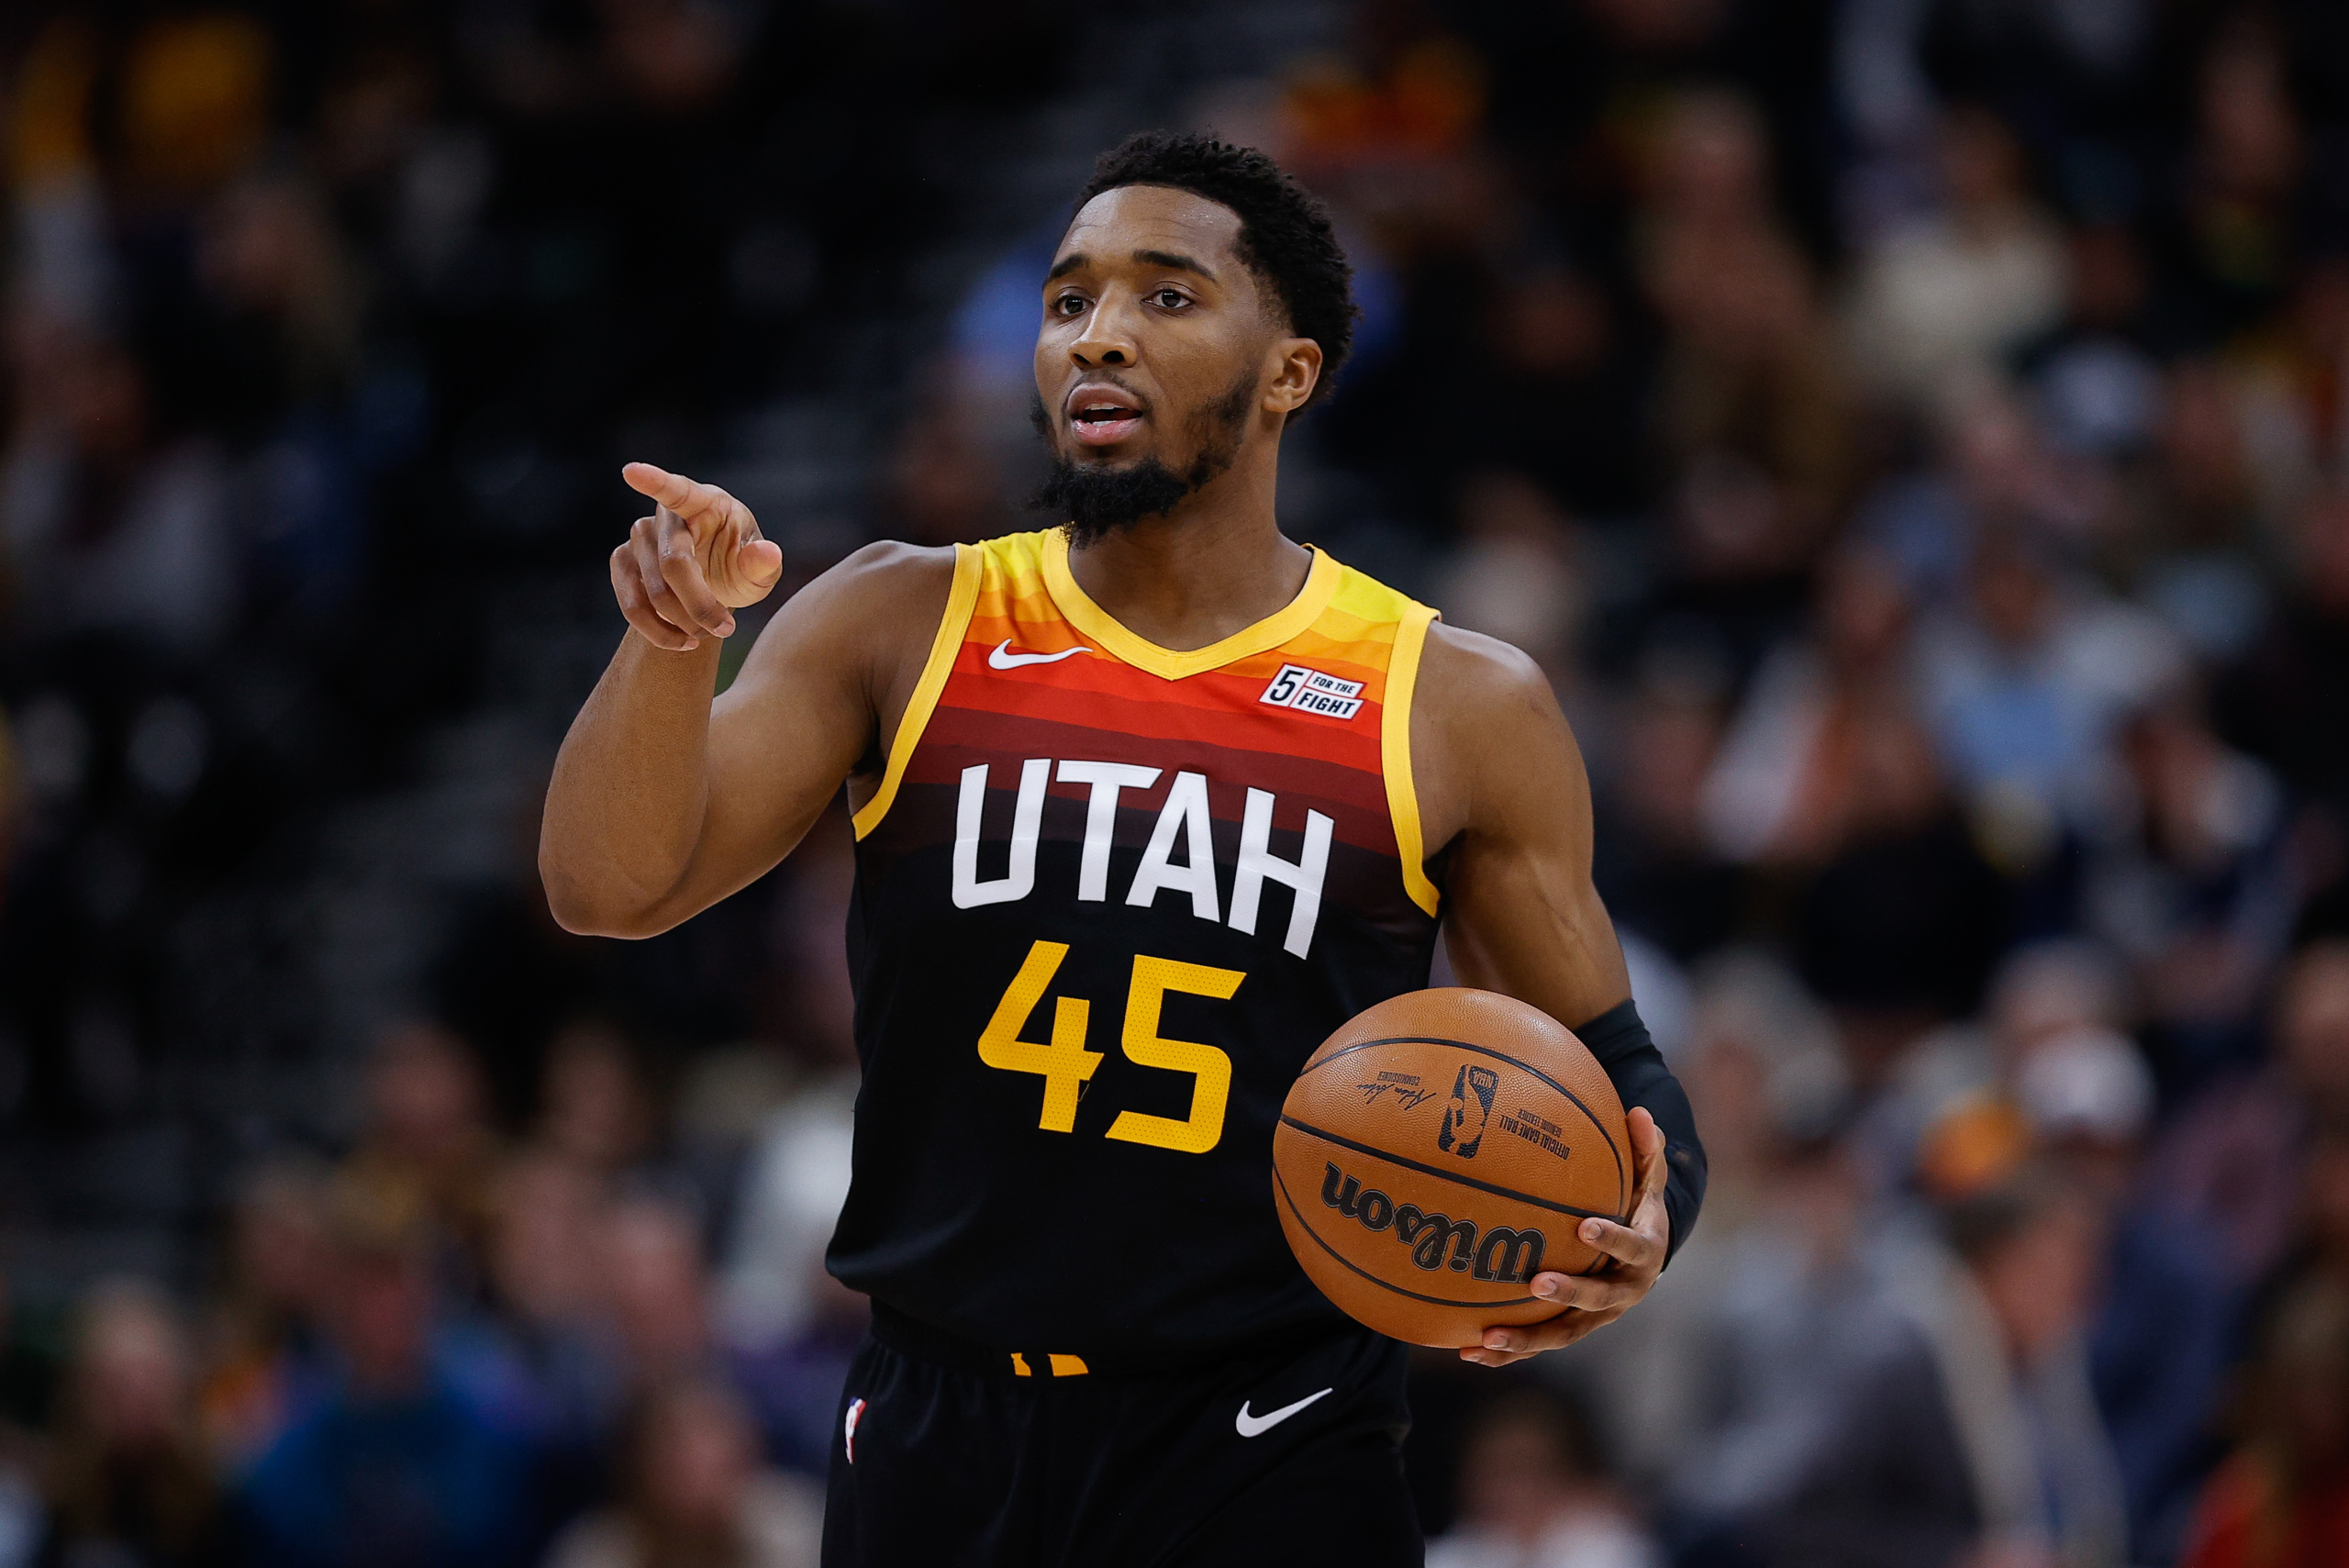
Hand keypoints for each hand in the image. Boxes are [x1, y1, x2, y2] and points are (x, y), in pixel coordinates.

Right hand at [612, 462, 784, 650]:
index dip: (654, 481)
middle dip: (701, 606)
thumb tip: (766, 555)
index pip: (677, 490)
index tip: (631, 471)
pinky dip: (658, 633)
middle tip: (726, 629)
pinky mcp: (622, 563)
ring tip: (707, 634)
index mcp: (703, 502)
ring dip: (683, 623)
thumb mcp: (761, 569)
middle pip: (674, 565)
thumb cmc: (741, 567)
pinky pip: (632, 606)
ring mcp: (638, 538)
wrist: (716, 583)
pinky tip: (682, 641)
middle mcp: (664, 516)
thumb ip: (764, 563)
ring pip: (653, 593)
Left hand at [1462, 1106, 1669, 1366]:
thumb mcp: (1647, 1178)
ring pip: (1562, 1333)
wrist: (1644, 1257)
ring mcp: (1596, 1317)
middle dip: (1567, 1293)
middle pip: (1596, 1300)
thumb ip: (1643, 1149)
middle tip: (1536, 1282)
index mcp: (1643, 1254)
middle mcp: (1622, 1292)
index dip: (1610, 1240)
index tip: (1583, 1226)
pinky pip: (1539, 1343)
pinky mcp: (1572, 1328)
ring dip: (1526, 1339)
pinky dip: (1508, 1351)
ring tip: (1486, 1336)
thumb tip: (1638, 1112)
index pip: (1630, 1247)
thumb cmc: (1638, 1206)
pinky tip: (1468, 1350)